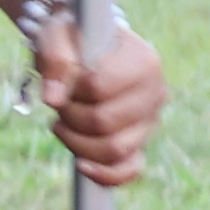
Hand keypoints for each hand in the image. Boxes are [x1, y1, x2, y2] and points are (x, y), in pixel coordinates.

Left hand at [36, 13, 166, 184]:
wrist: (88, 47)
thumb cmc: (73, 38)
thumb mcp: (58, 35)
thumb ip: (56, 59)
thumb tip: (53, 99)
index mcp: (144, 60)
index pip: (98, 88)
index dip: (71, 89)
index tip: (64, 77)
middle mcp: (156, 91)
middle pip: (105, 123)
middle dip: (70, 117)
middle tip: (61, 103)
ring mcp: (150, 120)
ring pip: (114, 150)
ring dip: (77, 142)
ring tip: (64, 123)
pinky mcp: (140, 142)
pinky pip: (130, 169)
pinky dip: (106, 174)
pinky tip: (81, 165)